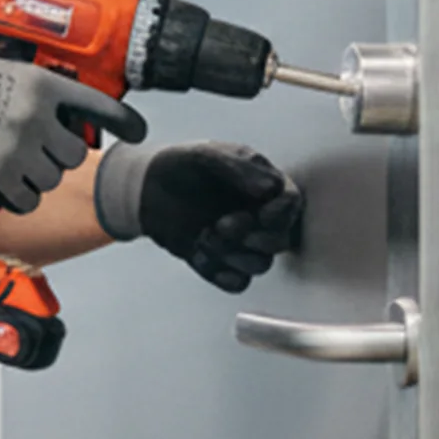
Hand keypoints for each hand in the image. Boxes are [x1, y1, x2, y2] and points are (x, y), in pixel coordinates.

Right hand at [0, 54, 148, 213]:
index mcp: (39, 84)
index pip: (97, 104)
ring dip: (39, 177)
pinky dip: (20, 197)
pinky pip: (28, 199)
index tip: (138, 131)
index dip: (124, 120)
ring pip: (53, 177)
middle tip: (36, 149)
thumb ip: (26, 82)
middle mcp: (37, 117)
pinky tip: (4, 186)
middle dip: (60, 154)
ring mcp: (19, 149)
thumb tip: (45, 95)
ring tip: (13, 165)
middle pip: (76, 152)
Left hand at [96, 140, 304, 290]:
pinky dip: (220, 273)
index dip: (281, 214)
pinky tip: (199, 254)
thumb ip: (241, 168)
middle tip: (223, 224)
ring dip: (234, 255)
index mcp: (264, 188)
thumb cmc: (183, 166)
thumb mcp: (209, 156)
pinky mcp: (221, 263)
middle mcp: (259, 218)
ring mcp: (241, 243)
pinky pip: (236, 282)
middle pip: (280, 241)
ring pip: (260, 265)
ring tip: (205, 236)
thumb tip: (271, 188)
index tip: (262, 214)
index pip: (291, 204)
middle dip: (255, 237)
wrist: (148, 188)